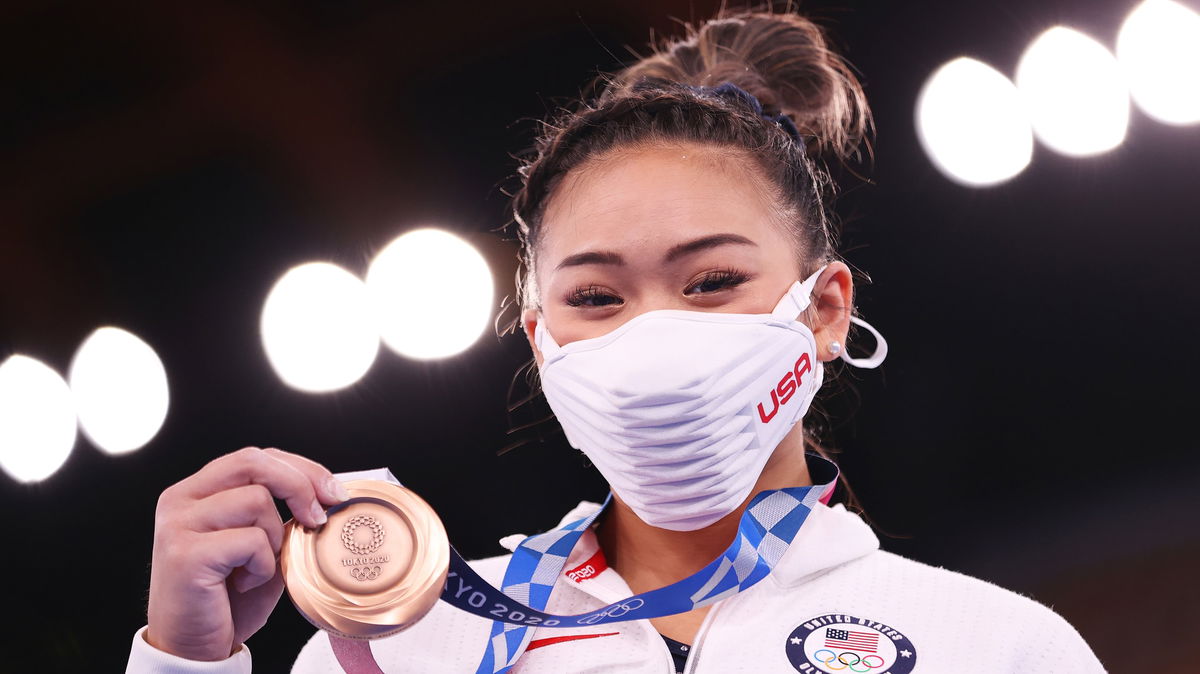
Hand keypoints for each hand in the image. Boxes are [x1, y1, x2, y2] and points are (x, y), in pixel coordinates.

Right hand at [145, 447, 348, 659]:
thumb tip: (326, 495)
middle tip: (318, 517)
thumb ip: (280, 515)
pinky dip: (261, 566)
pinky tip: (242, 583)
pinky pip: (250, 540)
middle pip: (253, 462)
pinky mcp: (184, 553)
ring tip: (256, 568)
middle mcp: (181, 499)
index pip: (255, 457)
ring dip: (273, 539)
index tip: (333, 492)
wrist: (193, 648)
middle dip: (299, 485)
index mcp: (197, 491)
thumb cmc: (227, 599)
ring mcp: (178, 524)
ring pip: (256, 501)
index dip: (300, 468)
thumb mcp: (261, 545)